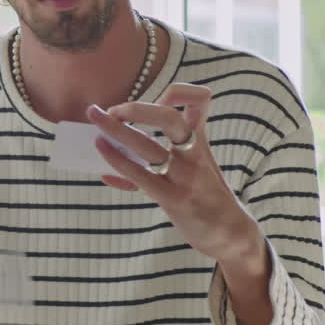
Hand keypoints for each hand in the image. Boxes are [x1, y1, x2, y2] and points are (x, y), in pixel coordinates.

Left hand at [87, 84, 264, 269]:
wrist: (229, 232)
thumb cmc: (206, 195)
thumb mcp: (198, 163)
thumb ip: (169, 149)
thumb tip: (125, 148)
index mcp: (200, 139)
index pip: (200, 100)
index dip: (177, 92)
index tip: (159, 102)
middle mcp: (194, 153)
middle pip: (168, 117)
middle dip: (135, 108)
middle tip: (112, 110)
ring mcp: (183, 175)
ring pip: (146, 145)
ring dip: (115, 129)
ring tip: (95, 118)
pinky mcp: (172, 198)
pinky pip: (139, 174)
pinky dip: (116, 160)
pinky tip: (101, 150)